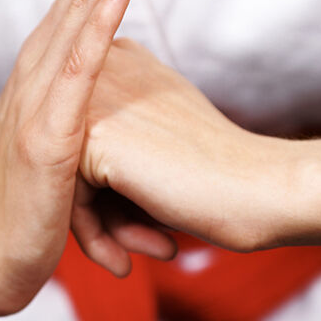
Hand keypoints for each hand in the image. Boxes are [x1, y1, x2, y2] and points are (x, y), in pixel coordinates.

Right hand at [0, 0, 155, 315]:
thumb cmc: (32, 195)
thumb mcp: (66, 131)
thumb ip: (86, 91)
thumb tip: (108, 60)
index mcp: (54, 64)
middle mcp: (42, 66)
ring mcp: (41, 98)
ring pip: (78, 12)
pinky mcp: (47, 138)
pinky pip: (73, 76)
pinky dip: (93, 29)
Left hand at [76, 40, 292, 257]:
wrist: (256, 187)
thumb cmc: (215, 173)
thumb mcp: (159, 135)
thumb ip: (119, 131)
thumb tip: (80, 172)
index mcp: (119, 60)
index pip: (78, 133)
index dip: (103, 185)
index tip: (136, 220)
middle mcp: (101, 70)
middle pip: (67, 156)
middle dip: (99, 211)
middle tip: (136, 246)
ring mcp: (93, 100)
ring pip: (64, 180)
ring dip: (100, 228)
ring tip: (136, 253)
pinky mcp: (92, 136)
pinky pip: (70, 200)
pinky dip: (97, 236)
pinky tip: (128, 260)